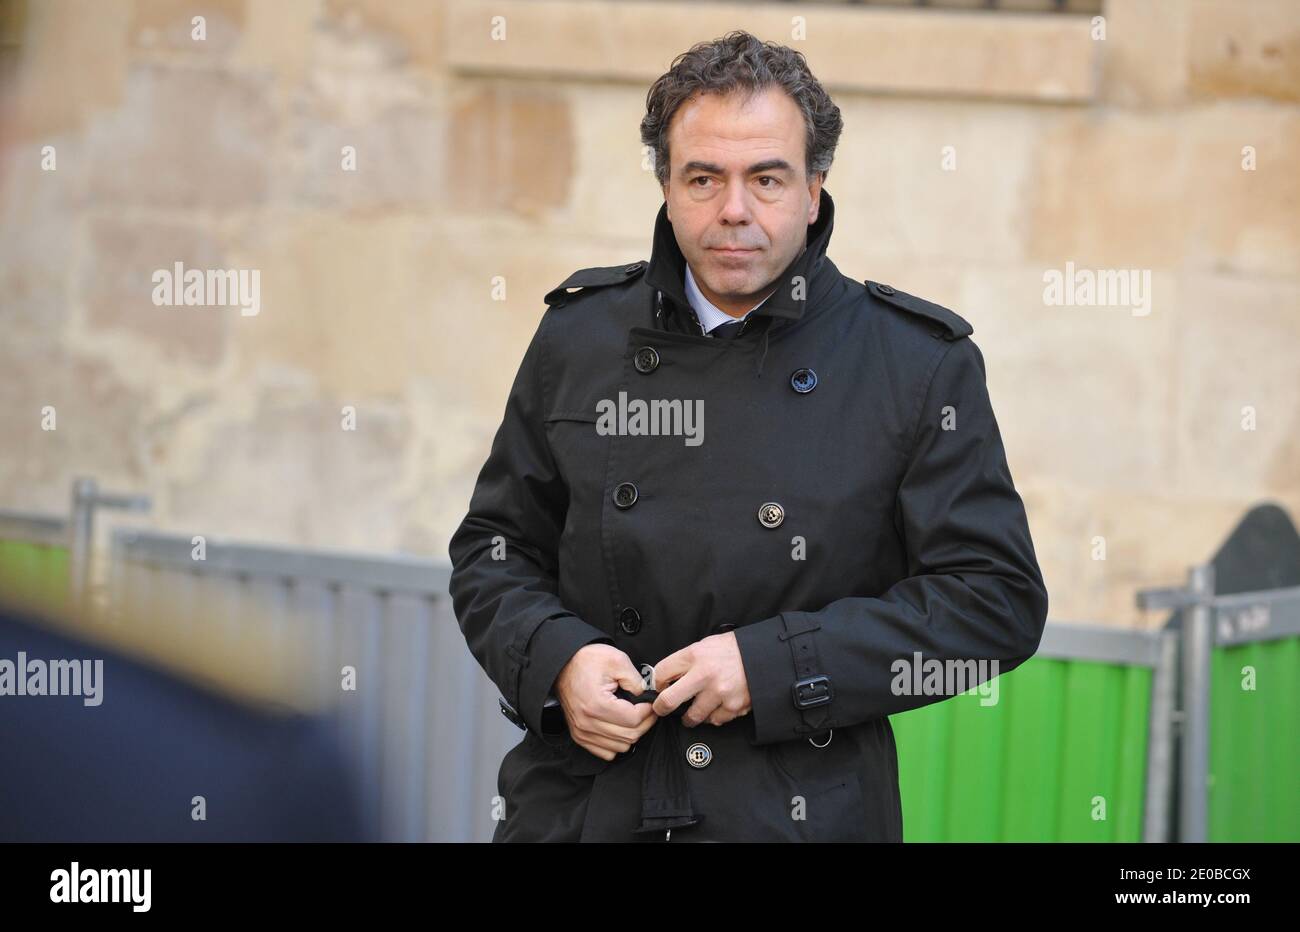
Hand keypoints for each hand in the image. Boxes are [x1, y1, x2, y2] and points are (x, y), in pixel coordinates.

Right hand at [554, 644, 657, 760]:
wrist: (562, 665)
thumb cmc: (587, 661)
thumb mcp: (616, 660)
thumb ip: (636, 680)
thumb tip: (645, 696)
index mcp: (597, 704)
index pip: (633, 720)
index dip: (648, 712)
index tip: (650, 703)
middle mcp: (587, 723)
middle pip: (629, 736)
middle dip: (645, 723)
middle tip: (647, 710)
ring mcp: (582, 732)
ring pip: (620, 747)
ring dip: (632, 734)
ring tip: (634, 717)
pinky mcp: (580, 736)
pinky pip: (607, 753)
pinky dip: (618, 743)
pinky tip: (619, 727)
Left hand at [651, 631, 751, 726]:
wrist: (764, 655)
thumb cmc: (733, 649)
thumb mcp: (706, 645)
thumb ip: (686, 660)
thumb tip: (668, 677)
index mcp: (694, 655)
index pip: (661, 673)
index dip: (656, 684)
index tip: (659, 688)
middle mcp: (704, 674)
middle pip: (669, 700)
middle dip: (662, 708)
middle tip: (663, 709)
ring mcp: (718, 692)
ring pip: (692, 716)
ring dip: (690, 717)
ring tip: (692, 713)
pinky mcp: (732, 706)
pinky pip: (714, 720)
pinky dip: (714, 716)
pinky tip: (717, 707)